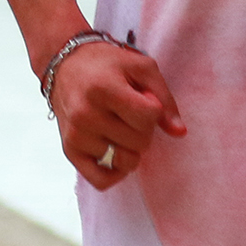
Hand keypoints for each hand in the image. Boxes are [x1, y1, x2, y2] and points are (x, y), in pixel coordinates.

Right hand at [51, 40, 184, 189]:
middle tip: (130, 114)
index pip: (148, 117)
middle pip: (139, 141)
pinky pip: (101, 180)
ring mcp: (76, 135)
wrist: (65, 66)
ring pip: (124, 161)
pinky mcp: (70, 151)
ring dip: (131, 148)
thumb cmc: (108, 65)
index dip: (154, 110)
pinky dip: (115, 173)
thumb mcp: (141, 68)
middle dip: (143, 129)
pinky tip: (116, 153)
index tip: (143, 99)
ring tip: (121, 129)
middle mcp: (86, 114)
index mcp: (104, 88)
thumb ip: (164, 98)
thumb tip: (179, 133)